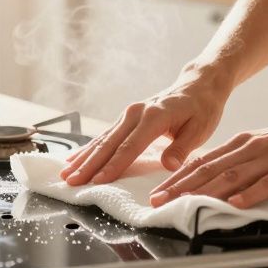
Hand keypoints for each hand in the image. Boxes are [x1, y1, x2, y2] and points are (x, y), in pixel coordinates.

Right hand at [61, 65, 229, 184]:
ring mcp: (128, 114)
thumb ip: (182, 147)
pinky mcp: (126, 118)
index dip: (113, 165)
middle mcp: (136, 113)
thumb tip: (169, 165)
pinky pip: (104, 135)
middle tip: (71, 181)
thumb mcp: (200, 129)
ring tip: (66, 173)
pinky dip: (88, 148)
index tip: (98, 181)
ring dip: (83, 157)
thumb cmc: (201, 108)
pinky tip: (74, 158)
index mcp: (154, 116)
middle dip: (88, 164)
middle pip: (108, 143)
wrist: (198, 85)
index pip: (130, 146)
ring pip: (102, 139)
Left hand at [148, 111, 267, 208]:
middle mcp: (252, 148)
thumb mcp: (267, 149)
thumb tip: (222, 186)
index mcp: (244, 144)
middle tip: (159, 201)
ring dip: (205, 192)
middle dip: (181, 187)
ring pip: (232, 176)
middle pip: (210, 169)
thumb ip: (245, 165)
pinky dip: (249, 195)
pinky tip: (235, 205)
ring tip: (185, 204)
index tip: (159, 192)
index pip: (204, 162)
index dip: (178, 178)